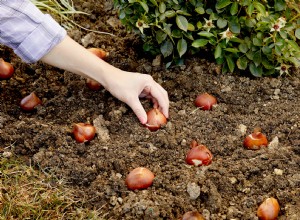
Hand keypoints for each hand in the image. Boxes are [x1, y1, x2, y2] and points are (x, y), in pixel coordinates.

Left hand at [41, 36, 168, 123]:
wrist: (108, 77)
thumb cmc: (119, 84)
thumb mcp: (130, 99)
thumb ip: (139, 111)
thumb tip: (145, 121)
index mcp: (149, 82)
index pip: (161, 96)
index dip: (164, 107)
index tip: (166, 116)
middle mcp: (149, 82)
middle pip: (161, 94)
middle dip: (164, 105)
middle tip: (164, 116)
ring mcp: (145, 84)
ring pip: (156, 95)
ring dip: (158, 104)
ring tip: (158, 114)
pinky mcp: (141, 87)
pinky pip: (150, 96)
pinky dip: (152, 102)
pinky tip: (151, 109)